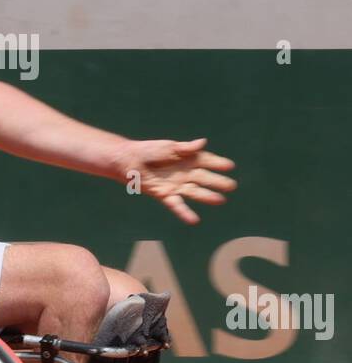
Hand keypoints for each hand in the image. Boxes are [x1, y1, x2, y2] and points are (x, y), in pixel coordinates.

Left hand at [112, 137, 236, 224]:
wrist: (130, 161)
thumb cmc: (150, 150)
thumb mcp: (169, 147)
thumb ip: (186, 147)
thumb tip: (203, 142)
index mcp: (188, 159)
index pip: (206, 161)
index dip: (218, 163)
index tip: (230, 166)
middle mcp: (186, 173)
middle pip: (204, 178)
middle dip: (218, 182)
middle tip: (232, 186)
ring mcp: (177, 185)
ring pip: (195, 192)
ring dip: (207, 197)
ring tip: (221, 200)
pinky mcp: (166, 195)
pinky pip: (177, 205)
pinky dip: (185, 213)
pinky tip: (194, 220)